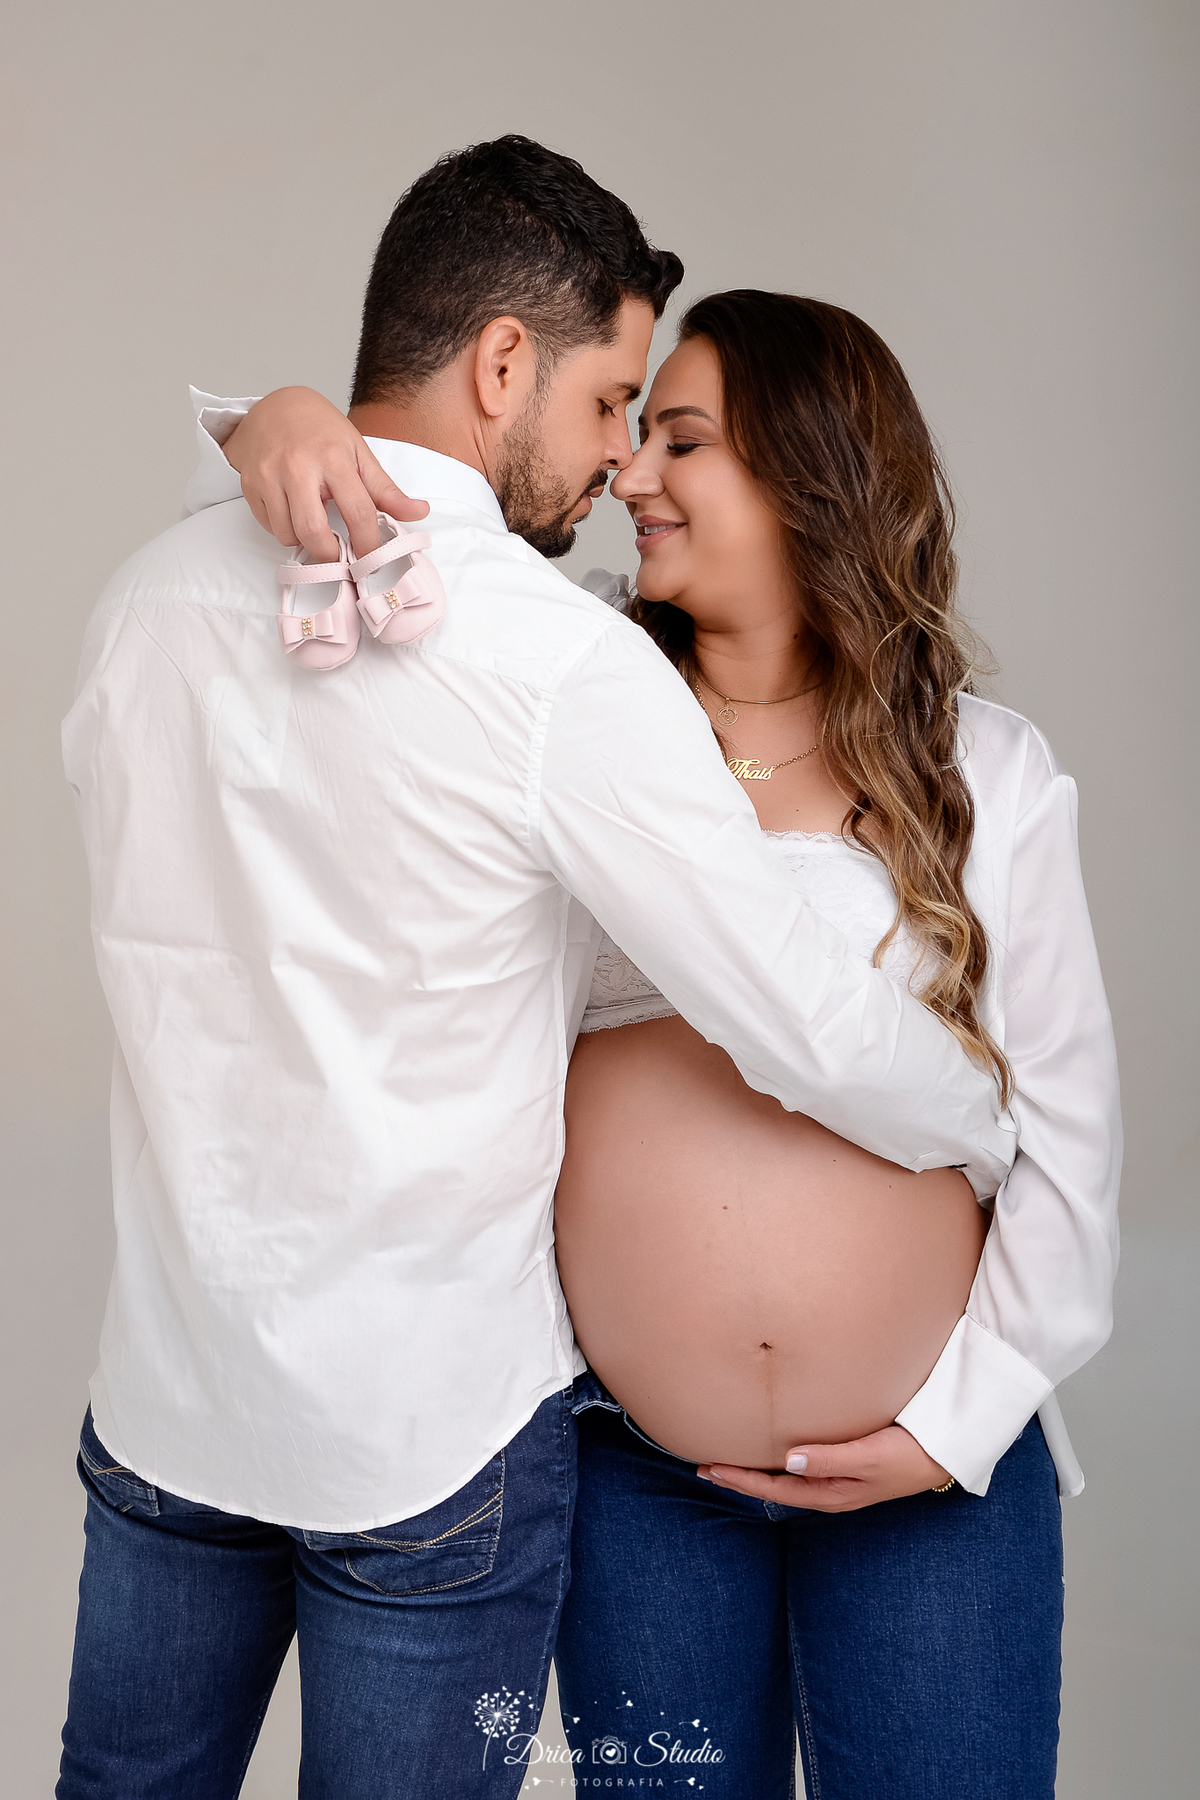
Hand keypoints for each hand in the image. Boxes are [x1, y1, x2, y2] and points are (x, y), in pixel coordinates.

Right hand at [222, 387, 428, 560]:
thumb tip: (419, 513)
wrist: (273, 407)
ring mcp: (269, 476)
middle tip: (339, 553)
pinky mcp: (250, 485)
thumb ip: (386, 489)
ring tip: (314, 522)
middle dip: (329, 554)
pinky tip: (293, 510)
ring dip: (305, 540)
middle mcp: (297, 467)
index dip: (367, 543)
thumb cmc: (321, 431)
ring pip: (287, 535)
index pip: (357, 511)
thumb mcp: (358, 452)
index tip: (371, 557)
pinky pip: (269, 526)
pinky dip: (284, 528)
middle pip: (313, 532)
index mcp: (333, 458)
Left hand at [698, 1425, 951, 1513]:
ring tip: (731, 1457)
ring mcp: (840, 1477)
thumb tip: (788, 1460)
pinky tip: (774, 1446)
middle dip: (741, 1477)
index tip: (710, 1469)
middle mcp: (832, 1488)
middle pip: (776, 1485)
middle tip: (705, 1465)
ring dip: (759, 1468)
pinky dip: (782, 1457)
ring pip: (788, 1475)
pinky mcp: (849, 1461)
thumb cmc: (912, 1454)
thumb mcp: (872, 1457)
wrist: (949, 1450)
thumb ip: (831, 1459)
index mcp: (834, 1493)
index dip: (742, 1480)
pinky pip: (805, 1462)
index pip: (776, 1489)